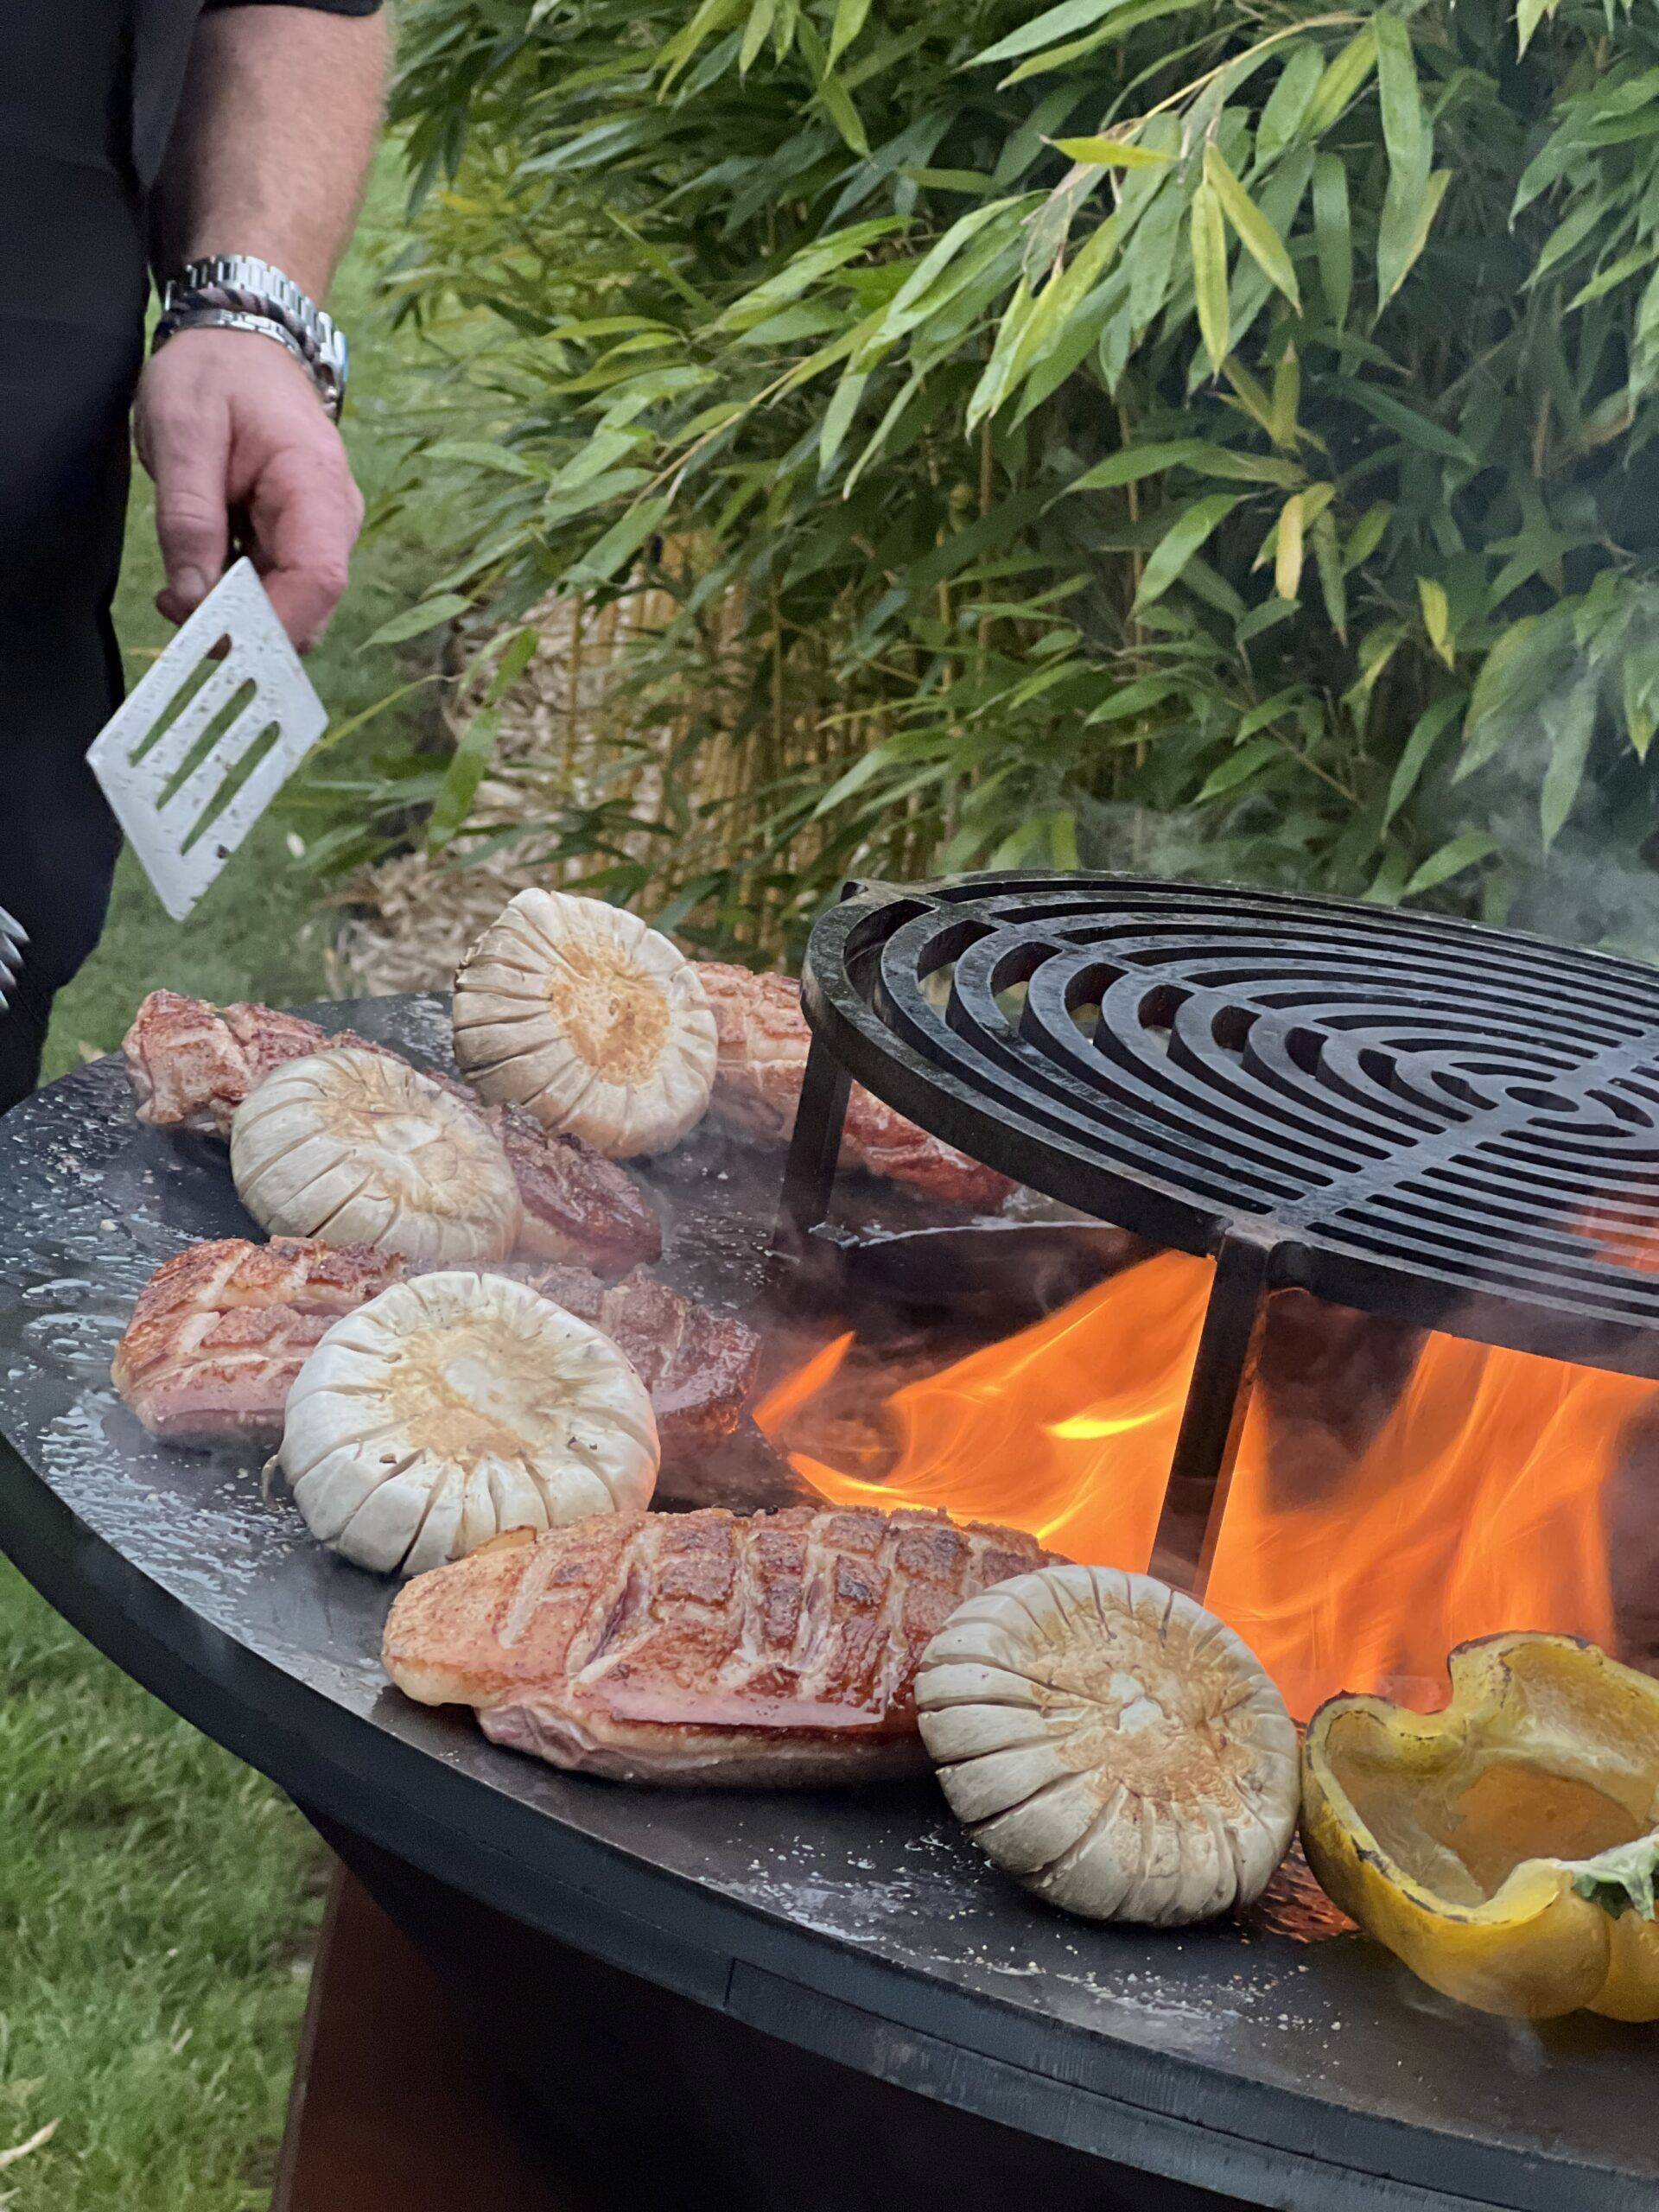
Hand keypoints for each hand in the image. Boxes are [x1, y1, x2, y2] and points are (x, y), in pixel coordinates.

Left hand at [134, 329, 364, 652]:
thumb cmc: (215, 373)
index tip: (212, 635)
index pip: (318, 580)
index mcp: (314, 484)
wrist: (242, 340)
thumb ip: (188, 517)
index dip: (273, 624)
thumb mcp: (184, 431)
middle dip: (245, 628)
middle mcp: (333, 518)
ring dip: (235, 616)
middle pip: (309, 607)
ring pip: (292, 606)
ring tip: (177, 590)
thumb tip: (194, 599)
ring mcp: (321, 532)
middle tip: (176, 610)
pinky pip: (277, 589)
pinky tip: (195, 577)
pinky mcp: (300, 540)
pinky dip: (236, 599)